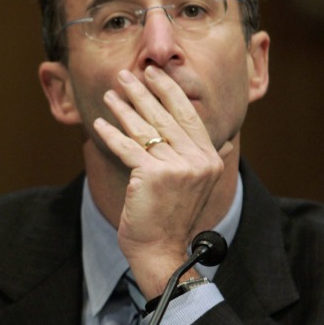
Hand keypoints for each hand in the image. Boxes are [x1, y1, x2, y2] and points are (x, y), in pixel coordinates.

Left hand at [94, 65, 231, 297]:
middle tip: (126, 75)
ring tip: (109, 94)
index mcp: (210, 159)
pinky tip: (99, 125)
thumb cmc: (171, 217)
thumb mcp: (196, 185)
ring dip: (124, 109)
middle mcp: (198, 161)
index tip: (153, 74)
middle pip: (165, 117)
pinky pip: (128, 149)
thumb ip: (204, 160)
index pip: (188, 115)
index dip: (169, 91)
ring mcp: (178, 168)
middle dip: (143, 93)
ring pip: (145, 130)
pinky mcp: (153, 176)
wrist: (160, 250)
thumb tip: (225, 141)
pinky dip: (111, 135)